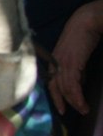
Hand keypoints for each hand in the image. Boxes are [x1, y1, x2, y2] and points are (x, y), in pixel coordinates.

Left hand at [49, 0, 102, 115]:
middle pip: (54, 85)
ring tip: (82, 110)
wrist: (85, 22)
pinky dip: (77, 96)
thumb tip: (79, 83)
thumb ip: (76, 69)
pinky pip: (71, 84)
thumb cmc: (82, 36)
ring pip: (63, 87)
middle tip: (65, 113)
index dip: (54, 94)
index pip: (51, 80)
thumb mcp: (77, 56)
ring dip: (73, 102)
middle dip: (59, 101)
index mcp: (55, 60)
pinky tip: (83, 103)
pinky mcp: (71, 62)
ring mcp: (62, 62)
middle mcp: (55, 62)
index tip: (61, 106)